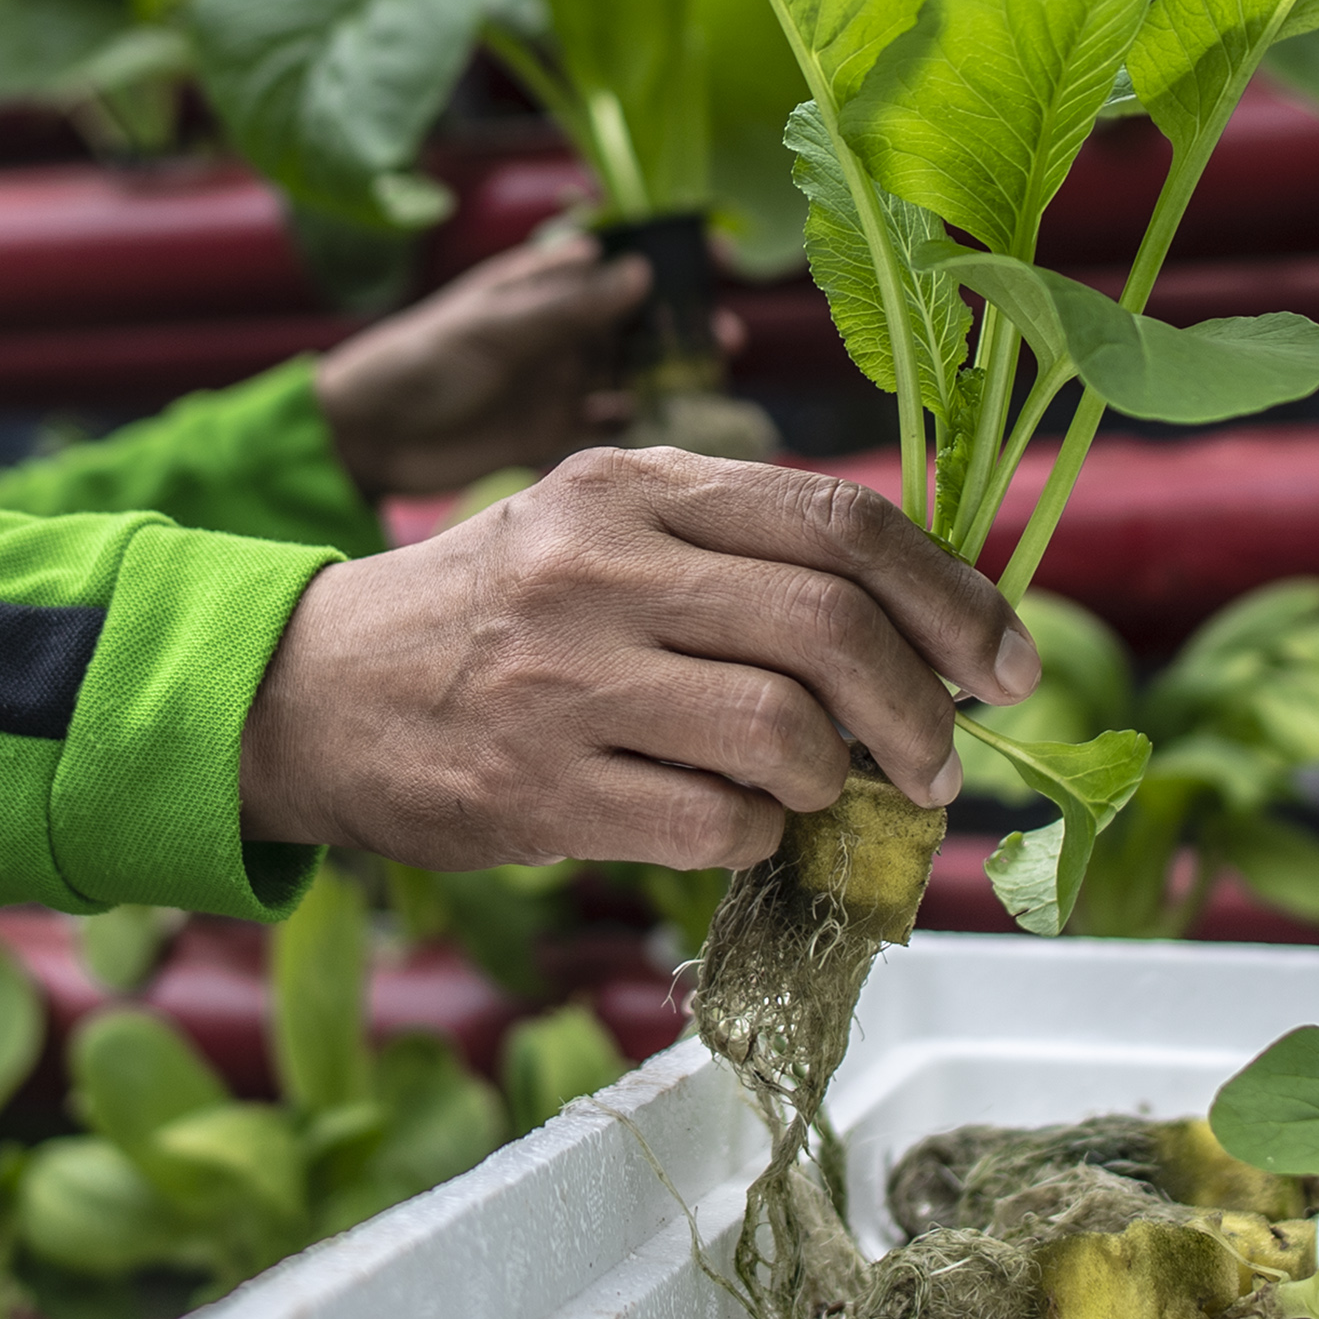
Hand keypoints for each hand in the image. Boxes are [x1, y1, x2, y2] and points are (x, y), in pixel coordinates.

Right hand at [237, 448, 1042, 872]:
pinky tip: (738, 825)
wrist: (312, 691)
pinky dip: (759, 837)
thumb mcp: (597, 527)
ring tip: (824, 794)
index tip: (1006, 659)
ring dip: (838, 782)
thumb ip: (735, 549)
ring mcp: (566, 678)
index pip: (839, 518)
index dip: (951, 594)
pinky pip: (718, 825)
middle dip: (923, 708)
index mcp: (631, 481)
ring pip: (785, 732)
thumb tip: (921, 619)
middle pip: (832, 626)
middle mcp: (600, 565)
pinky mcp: (540, 787)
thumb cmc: (491, 613)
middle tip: (941, 761)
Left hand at [314, 233, 707, 498]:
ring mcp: (557, 378)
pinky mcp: (549, 430)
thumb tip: (641, 274)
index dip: (669, 249)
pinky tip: (666, 421)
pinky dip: (637, 418)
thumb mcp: (494, 327)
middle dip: (683, 318)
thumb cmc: (419, 359)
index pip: (617, 254)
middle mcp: (557, 328)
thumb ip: (566, 307)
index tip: (720, 254)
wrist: (366, 435)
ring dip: (670, 368)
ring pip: (631, 366)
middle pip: (636, 315)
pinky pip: (607, 421)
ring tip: (712, 372)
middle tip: (725, 333)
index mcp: (540, 283)